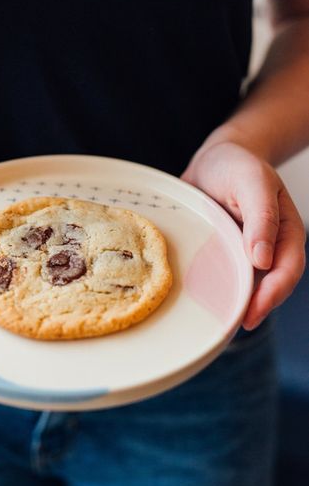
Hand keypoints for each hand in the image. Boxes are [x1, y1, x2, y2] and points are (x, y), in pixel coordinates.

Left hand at [181, 141, 305, 328]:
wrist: (216, 157)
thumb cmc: (238, 165)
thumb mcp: (252, 182)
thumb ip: (261, 217)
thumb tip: (262, 259)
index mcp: (285, 233)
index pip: (286, 271)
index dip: (272, 295)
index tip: (251, 312)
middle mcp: (267, 248)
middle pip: (267, 287)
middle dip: (252, 309)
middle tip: (229, 327)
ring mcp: (243, 254)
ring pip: (243, 287)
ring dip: (232, 304)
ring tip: (215, 325)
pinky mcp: (222, 254)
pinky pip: (221, 277)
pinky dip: (214, 290)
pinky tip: (199, 302)